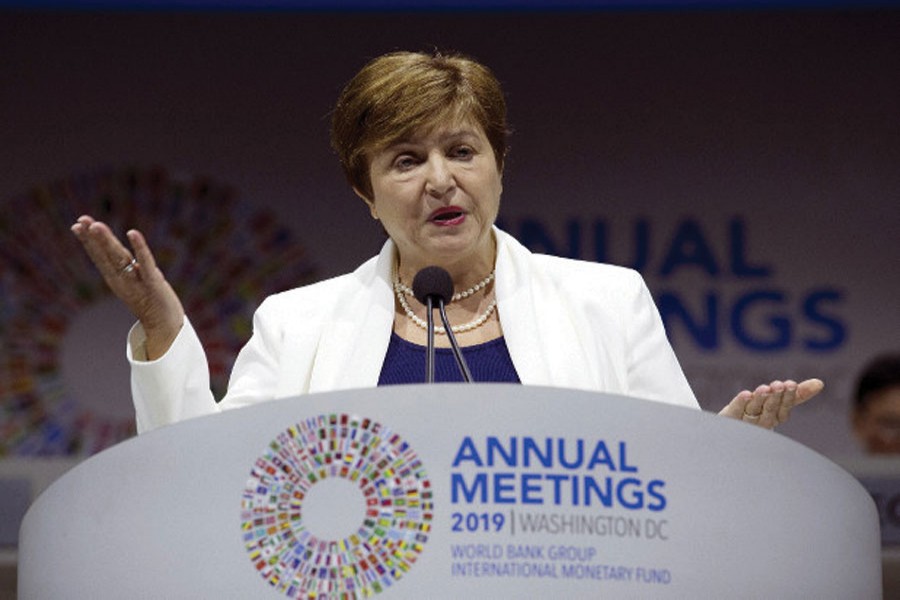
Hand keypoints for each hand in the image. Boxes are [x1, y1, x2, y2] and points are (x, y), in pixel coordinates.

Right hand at [71, 215, 184, 358]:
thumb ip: (122, 269)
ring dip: (108, 241)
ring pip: (120, 257)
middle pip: (106, 255)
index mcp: (116, 279)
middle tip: (81, 220)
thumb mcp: (131, 283)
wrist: (164, 327)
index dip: (88, 241)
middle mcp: (122, 280)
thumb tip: (111, 252)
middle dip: (93, 238)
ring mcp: (137, 282)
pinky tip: (132, 233)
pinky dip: (139, 248)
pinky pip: (146, 263)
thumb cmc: (149, 301)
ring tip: (96, 225)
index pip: (99, 257)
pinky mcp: (154, 283)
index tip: (77, 225)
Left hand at [718, 379, 824, 428]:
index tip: (791, 384)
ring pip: (754, 412)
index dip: (787, 398)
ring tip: (765, 388)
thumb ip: (796, 394)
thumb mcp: (774, 402)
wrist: (723, 434)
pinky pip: (734, 411)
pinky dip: (740, 403)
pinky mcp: (727, 419)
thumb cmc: (754, 415)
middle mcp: (759, 425)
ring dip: (760, 399)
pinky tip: (746, 394)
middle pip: (769, 412)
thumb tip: (820, 383)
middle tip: (779, 385)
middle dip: (775, 398)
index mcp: (772, 420)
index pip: (783, 411)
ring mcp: (742, 424)